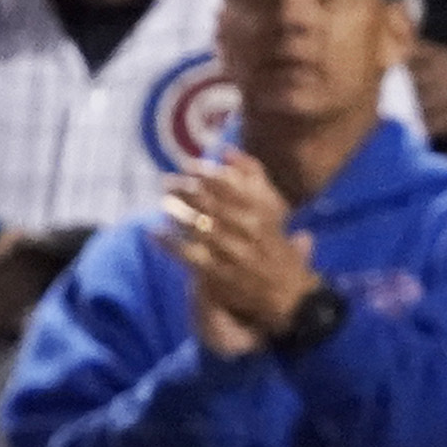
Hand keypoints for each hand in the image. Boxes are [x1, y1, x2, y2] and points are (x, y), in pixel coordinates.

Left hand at [160, 150, 320, 352]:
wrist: (293, 297)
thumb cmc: (279, 249)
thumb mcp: (275, 209)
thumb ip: (254, 177)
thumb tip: (226, 150)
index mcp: (264, 211)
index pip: (231, 184)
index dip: (205, 173)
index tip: (188, 165)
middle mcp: (250, 229)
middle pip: (211, 203)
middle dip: (186, 189)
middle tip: (168, 181)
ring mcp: (235, 253)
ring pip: (199, 227)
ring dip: (177, 213)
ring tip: (163, 203)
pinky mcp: (220, 275)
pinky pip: (189, 256)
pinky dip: (169, 243)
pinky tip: (154, 232)